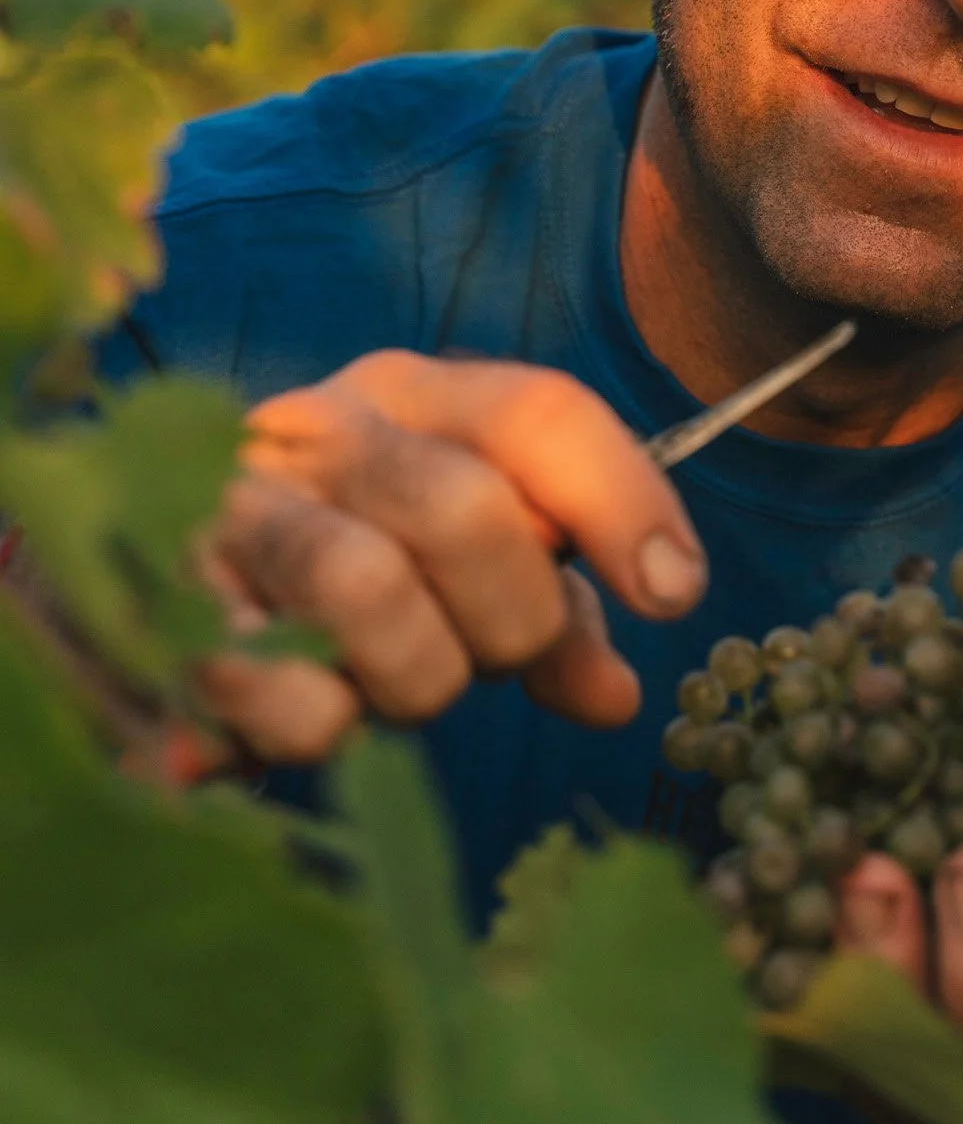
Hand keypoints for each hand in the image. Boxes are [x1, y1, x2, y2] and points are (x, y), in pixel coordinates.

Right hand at [194, 352, 707, 760]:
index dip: (625, 502)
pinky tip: (313, 716)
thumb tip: (617, 695)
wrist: (126, 565)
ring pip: (368, 589)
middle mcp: (320, 428)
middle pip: (469, 511)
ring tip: (388, 688)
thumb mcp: (453, 568)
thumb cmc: (334, 564)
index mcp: (409, 395)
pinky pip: (285, 693)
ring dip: (413, 679)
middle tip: (488, 661)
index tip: (676, 595)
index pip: (541, 413)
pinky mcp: (164, 609)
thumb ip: (547, 613)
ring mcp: (232, 509)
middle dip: (511, 620)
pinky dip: (324, 728)